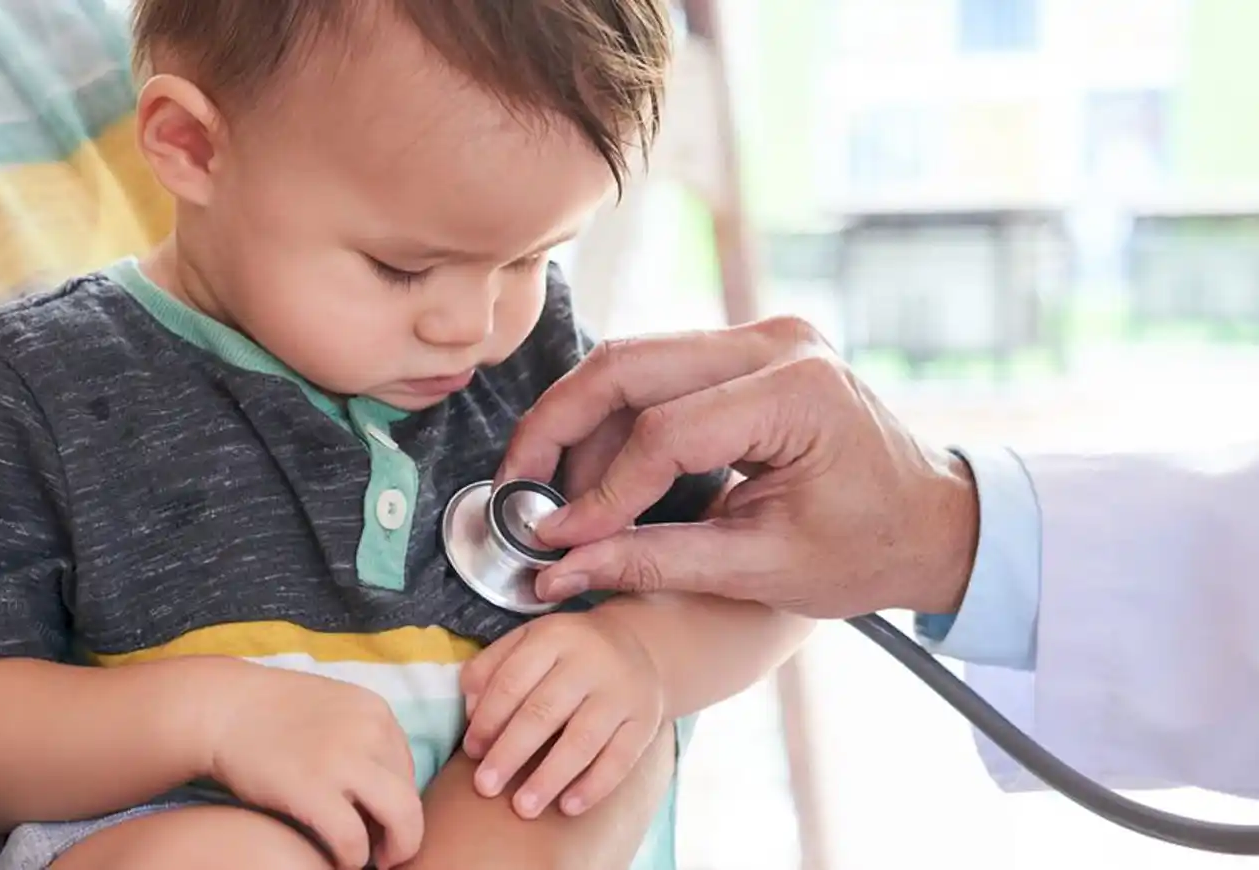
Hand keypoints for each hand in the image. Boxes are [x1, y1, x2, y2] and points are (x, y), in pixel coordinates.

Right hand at [204, 664, 422, 869]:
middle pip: (411, 797)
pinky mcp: (312, 790)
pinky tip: (337, 859)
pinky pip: (353, 840)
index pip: (407, 770)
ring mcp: (343, 760)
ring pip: (401, 819)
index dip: (395, 803)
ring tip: (368, 860)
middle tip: (384, 853)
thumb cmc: (271, 712)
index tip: (375, 820)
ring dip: (392, 849)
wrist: (220, 708)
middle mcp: (370, 732)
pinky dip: (351, 858)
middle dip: (404, 833)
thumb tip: (383, 787)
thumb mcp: (333, 708)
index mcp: (377, 712)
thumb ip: (362, 738)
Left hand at [458, 611, 663, 819]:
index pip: (513, 680)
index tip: (470, 751)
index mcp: (554, 636)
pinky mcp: (646, 719)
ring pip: (583, 739)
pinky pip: (621, 759)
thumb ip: (492, 667)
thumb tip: (469, 710)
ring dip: (550, 777)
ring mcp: (622, 691)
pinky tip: (568, 807)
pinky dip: (594, 785)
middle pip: (544, 711)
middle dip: (510, 752)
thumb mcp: (529, 641)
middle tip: (485, 787)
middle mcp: (591, 660)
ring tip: (523, 807)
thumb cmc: (567, 653)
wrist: (638, 647)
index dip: (488, 718)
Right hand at [497, 317, 979, 617]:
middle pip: (628, 365)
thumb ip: (655, 561)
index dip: (601, 492)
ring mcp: (761, 336)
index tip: (556, 541)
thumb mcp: (762, 568)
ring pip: (633, 363)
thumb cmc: (869, 548)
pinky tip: (599, 474)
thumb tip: (562, 567)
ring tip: (565, 498)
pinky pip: (657, 372)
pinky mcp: (745, 351)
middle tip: (519, 488)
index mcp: (797, 390)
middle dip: (559, 427)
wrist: (931, 521)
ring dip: (583, 426)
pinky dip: (616, 420)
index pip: (665, 432)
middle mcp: (776, 341)